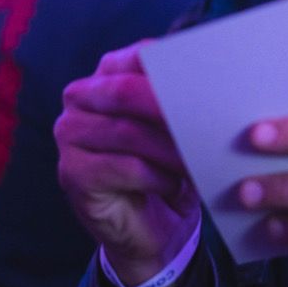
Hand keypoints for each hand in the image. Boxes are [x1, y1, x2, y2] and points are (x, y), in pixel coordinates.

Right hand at [55, 43, 199, 286]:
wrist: (148, 230)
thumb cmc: (164, 167)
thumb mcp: (175, 128)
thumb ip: (182, 99)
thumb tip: (216, 82)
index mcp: (108, 74)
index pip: (139, 56)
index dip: (174, 67)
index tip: (210, 80)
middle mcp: (81, 97)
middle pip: (128, 92)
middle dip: (173, 108)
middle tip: (210, 122)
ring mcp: (70, 134)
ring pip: (129, 133)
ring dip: (172, 150)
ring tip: (202, 160)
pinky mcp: (72, 172)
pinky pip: (124, 167)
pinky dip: (158, 178)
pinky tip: (174, 186)